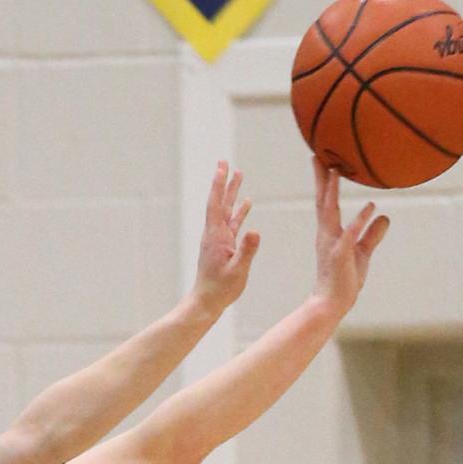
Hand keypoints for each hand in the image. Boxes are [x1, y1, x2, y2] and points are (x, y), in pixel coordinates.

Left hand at [191, 160, 259, 314]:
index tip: (222, 166)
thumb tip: (255, 231)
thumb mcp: (237, 270)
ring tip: (239, 176)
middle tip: (226, 162)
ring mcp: (219, 239)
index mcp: (216, 236)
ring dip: (233, 193)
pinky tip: (247, 203)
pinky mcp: (223, 245)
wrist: (207, 301)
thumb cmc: (221, 288)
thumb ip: (247, 251)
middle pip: (220, 202)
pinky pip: (232, 223)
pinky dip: (239, 211)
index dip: (219, 184)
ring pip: (226, 210)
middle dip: (224, 182)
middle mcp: (215, 234)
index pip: (216, 204)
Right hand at [311, 156, 389, 317]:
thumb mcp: (362, 253)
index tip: (323, 162)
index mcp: (330, 233)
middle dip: (321, 179)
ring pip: (330, 213)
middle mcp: (326, 234)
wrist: (331, 304)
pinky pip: (350, 235)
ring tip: (334, 170)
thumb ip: (371, 234)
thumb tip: (384, 216)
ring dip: (331, 192)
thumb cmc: (344, 280)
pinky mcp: (340, 256)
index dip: (324, 182)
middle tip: (318, 155)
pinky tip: (370, 206)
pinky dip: (360, 220)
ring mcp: (331, 244)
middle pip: (322, 201)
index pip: (326, 203)